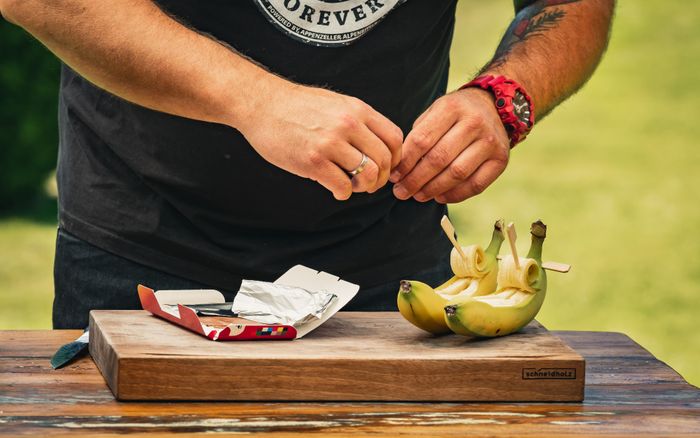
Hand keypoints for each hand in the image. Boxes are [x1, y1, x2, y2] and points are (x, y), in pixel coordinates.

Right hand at [236, 77, 402, 199]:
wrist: (261, 103)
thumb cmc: (295, 106)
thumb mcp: (336, 103)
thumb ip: (357, 121)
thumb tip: (376, 145)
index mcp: (357, 110)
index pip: (394, 139)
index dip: (394, 159)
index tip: (385, 167)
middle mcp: (348, 125)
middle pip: (384, 160)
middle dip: (380, 178)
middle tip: (369, 183)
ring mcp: (330, 143)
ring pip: (367, 175)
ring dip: (363, 187)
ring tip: (352, 185)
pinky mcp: (313, 161)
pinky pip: (342, 186)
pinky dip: (343, 193)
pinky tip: (335, 189)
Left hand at [390, 88, 509, 203]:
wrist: (494, 106)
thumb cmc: (455, 114)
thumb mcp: (435, 111)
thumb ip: (419, 135)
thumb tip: (400, 168)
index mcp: (451, 107)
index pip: (422, 140)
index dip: (405, 162)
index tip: (394, 175)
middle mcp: (474, 123)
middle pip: (438, 159)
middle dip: (415, 180)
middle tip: (401, 192)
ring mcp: (490, 142)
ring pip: (457, 174)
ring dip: (432, 189)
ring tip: (417, 196)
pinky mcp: (501, 160)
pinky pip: (475, 185)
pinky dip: (454, 195)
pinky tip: (439, 196)